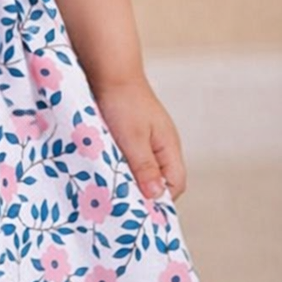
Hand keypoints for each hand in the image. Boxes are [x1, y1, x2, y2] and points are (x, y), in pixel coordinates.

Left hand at [89, 79, 186, 202]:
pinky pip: (131, 156)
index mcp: (169, 147)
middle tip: (121, 202)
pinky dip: (121, 164)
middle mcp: (163, 144)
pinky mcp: (132, 131)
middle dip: (143, 192)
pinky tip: (106, 167)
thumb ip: (145, 167)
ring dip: (130, 177)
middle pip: (160, 179)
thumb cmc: (123, 102)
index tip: (138, 211)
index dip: (159, 200)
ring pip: (144, 168)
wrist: (109, 69)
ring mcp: (148, 137)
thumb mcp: (133, 138)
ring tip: (111, 186)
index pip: (175, 185)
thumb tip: (156, 196)